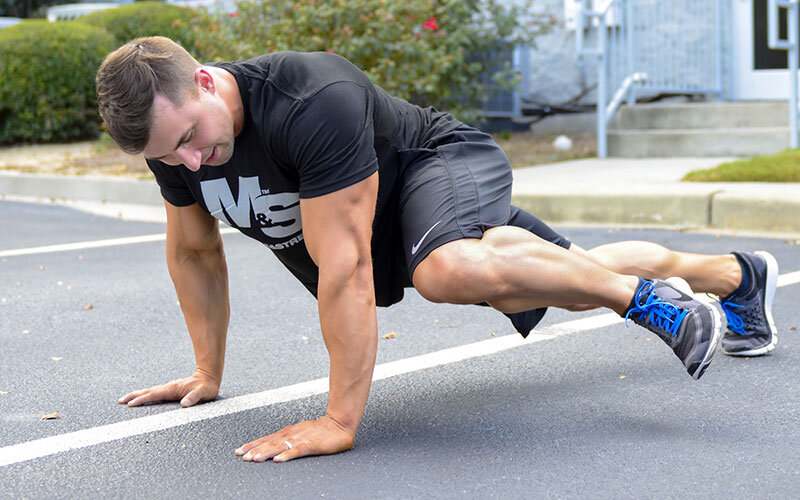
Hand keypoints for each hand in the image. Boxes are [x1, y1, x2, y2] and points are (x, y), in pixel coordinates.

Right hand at [118, 371, 219, 407]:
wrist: (209, 376)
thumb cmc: (207, 386)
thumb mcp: (204, 392)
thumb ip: (195, 397)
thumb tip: (184, 404)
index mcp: (173, 389)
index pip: (154, 394)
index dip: (142, 399)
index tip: (131, 404)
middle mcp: (168, 388)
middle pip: (147, 391)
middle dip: (133, 396)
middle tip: (119, 401)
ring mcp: (169, 389)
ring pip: (149, 392)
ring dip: (137, 395)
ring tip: (125, 399)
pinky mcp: (171, 390)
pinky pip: (154, 393)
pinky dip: (145, 396)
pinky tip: (141, 399)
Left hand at [235, 415, 354, 462]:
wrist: (339, 424)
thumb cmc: (320, 430)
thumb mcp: (300, 433)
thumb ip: (287, 439)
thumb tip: (274, 447)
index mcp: (287, 432)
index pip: (266, 439)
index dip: (252, 445)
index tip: (239, 451)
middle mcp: (291, 434)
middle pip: (269, 443)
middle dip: (254, 450)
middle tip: (242, 457)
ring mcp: (300, 439)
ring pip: (279, 447)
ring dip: (266, 453)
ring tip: (255, 459)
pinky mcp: (311, 445)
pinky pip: (297, 451)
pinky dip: (287, 455)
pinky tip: (279, 460)